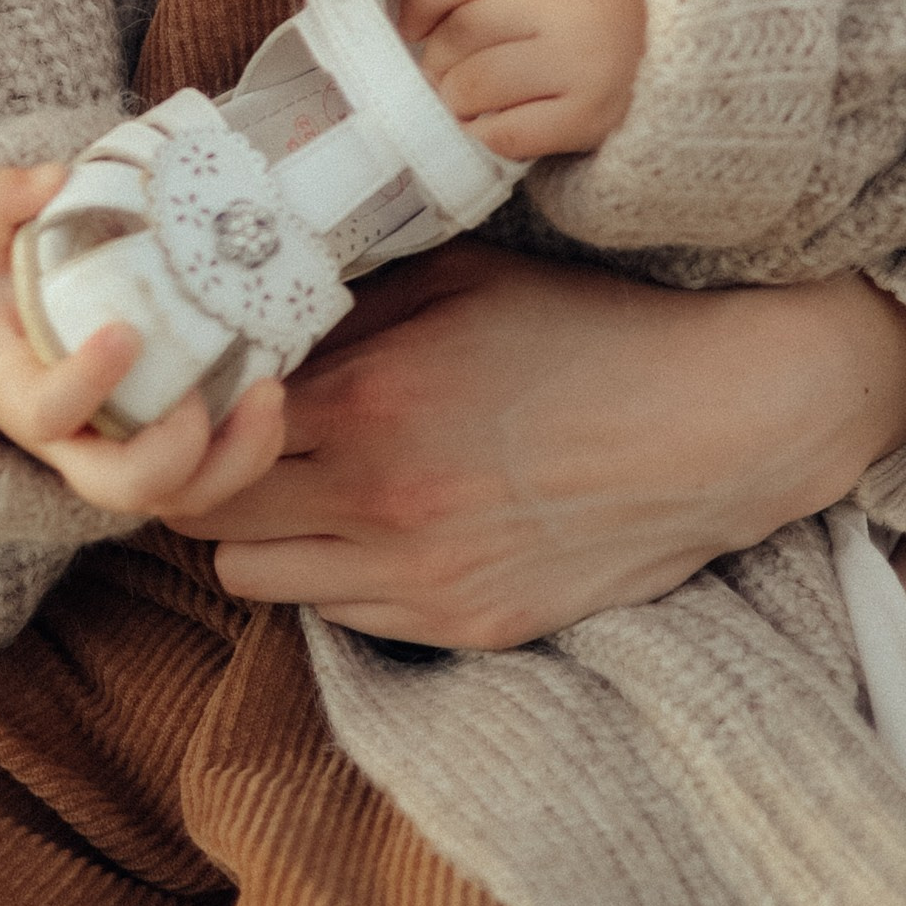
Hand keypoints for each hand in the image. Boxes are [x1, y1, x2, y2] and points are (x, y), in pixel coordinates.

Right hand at [0, 163, 289, 521]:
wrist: (12, 337)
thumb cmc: (0, 290)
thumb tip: (53, 180)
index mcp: (17, 393)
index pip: (45, 412)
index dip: (85, 384)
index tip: (125, 333)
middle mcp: (71, 443)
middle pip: (120, 486)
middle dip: (171, 451)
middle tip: (197, 396)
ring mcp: (122, 457)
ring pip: (180, 498)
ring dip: (234, 460)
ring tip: (267, 395)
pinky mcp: (167, 456)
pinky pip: (214, 480)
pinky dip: (251, 451)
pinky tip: (270, 398)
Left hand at [160, 238, 905, 647]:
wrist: (719, 422)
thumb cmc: (585, 330)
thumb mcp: (454, 280)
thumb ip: (342, 306)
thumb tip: (250, 313)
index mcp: (367, 402)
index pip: (202, 434)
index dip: (186, 410)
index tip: (195, 388)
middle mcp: (380, 503)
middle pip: (205, 521)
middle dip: (204, 476)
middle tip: (229, 442)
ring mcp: (421, 579)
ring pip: (255, 582)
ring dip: (259, 533)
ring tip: (300, 485)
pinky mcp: (466, 625)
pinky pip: (338, 616)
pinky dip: (332, 575)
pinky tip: (374, 522)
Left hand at [394, 0, 644, 158]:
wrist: (726, 29)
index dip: (417, 5)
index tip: (412, 24)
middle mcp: (567, 2)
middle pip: (458, 36)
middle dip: (437, 58)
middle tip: (443, 67)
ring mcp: (584, 62)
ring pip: (474, 87)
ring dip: (457, 98)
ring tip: (467, 96)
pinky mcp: (597, 116)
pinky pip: (509, 135)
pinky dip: (489, 134)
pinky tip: (498, 123)